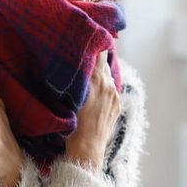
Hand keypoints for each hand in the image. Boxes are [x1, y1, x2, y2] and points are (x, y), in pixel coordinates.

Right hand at [65, 50, 120, 171]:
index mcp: (96, 80)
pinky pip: (111, 88)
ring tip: (89, 72)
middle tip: (85, 52)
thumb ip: (76, 78)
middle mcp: (108, 85)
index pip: (100, 51)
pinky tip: (95, 89)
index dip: (96, 42)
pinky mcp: (117, 105)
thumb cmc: (71, 125)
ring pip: (108, 75)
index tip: (89, 38)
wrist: (86, 149)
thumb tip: (74, 63)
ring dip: (100, 72)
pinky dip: (104, 85)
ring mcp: (115, 96)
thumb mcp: (69, 97)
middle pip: (104, 62)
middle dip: (96, 57)